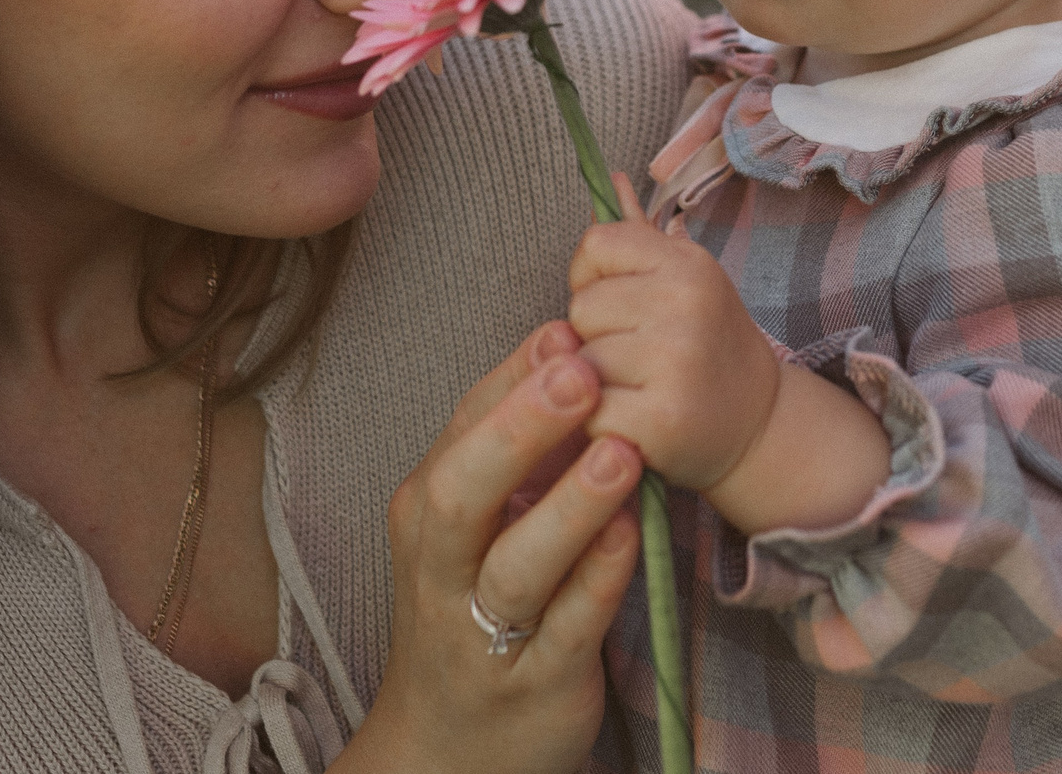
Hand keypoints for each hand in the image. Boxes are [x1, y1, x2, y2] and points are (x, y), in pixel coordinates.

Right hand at [349, 322, 642, 773]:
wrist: (451, 747)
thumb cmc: (474, 605)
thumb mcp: (475, 525)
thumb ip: (516, 450)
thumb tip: (566, 347)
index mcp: (428, 512)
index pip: (461, 430)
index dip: (512, 379)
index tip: (566, 330)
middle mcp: (444, 568)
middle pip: (463, 493)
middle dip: (521, 430)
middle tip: (582, 375)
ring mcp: (485, 631)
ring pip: (517, 566)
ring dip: (569, 507)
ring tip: (619, 453)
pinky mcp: (537, 683)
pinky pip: (568, 628)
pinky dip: (598, 580)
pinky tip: (633, 535)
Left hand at [571, 175, 893, 537]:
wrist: (759, 425)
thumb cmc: (708, 345)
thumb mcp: (684, 281)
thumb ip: (637, 235)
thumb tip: (609, 177)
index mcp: (689, 263)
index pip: (596, 245)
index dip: (595, 278)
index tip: (624, 305)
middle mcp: (686, 304)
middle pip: (582, 307)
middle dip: (597, 335)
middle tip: (641, 356)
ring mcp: (676, 361)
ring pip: (581, 362)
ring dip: (599, 382)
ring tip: (641, 387)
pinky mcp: (661, 418)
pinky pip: (589, 412)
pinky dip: (604, 423)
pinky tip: (639, 420)